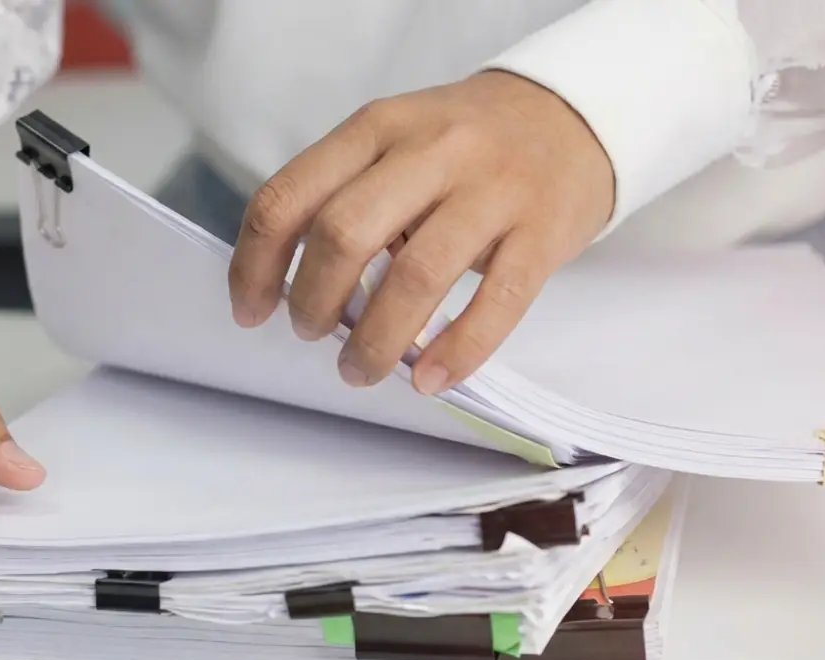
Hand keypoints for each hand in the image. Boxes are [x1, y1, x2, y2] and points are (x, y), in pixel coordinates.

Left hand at [227, 70, 613, 393]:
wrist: (574, 116)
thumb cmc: (467, 145)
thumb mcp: (396, 142)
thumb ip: (346, 195)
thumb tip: (291, 284)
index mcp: (377, 128)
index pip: (289, 197)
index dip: (256, 264)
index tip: (250, 311)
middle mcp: (432, 150)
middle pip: (344, 235)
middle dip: (313, 301)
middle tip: (311, 334)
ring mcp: (492, 189)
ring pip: (417, 275)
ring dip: (375, 340)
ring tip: (358, 369)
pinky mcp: (542, 232)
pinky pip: (496, 301)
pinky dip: (457, 351)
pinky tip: (429, 379)